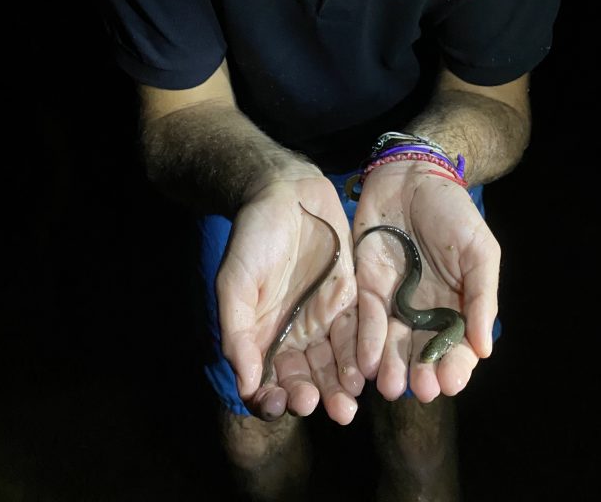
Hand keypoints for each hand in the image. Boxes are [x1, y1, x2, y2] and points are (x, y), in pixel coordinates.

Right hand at [216, 174, 362, 422]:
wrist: (286, 193)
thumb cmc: (252, 237)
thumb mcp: (234, 283)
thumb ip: (238, 333)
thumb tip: (245, 384)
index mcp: (262, 336)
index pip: (267, 381)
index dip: (273, 398)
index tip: (281, 402)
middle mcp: (295, 334)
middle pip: (306, 379)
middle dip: (315, 395)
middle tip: (324, 406)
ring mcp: (324, 317)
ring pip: (335, 364)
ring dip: (340, 385)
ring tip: (348, 399)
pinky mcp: (351, 298)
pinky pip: (358, 333)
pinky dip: (361, 354)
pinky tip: (366, 369)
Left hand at [353, 162, 499, 401]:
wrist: (411, 177)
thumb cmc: (452, 212)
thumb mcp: (480, 251)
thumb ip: (482, 297)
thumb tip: (485, 348)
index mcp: (457, 305)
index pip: (458, 347)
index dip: (455, 367)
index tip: (450, 382)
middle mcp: (425, 311)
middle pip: (423, 353)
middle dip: (422, 374)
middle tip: (421, 388)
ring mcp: (395, 302)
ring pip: (392, 345)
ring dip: (392, 368)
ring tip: (391, 386)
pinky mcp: (366, 288)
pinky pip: (367, 321)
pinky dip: (367, 342)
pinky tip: (368, 361)